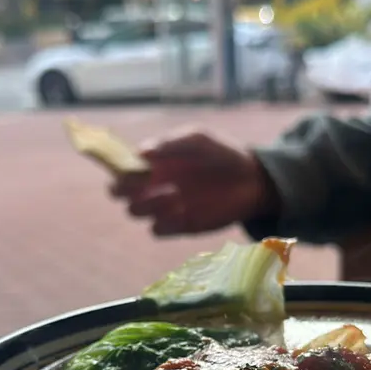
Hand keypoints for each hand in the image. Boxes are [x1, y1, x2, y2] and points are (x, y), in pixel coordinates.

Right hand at [111, 129, 279, 236]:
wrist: (252, 179)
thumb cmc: (223, 154)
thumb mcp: (199, 139)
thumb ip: (171, 143)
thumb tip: (140, 152)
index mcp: (153, 163)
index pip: (121, 170)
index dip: (118, 171)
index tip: (134, 170)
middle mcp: (154, 186)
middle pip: (120, 195)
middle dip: (125, 191)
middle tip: (146, 184)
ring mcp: (165, 207)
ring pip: (136, 212)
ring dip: (147, 205)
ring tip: (174, 195)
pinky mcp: (180, 226)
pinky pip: (157, 230)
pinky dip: (163, 222)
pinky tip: (183, 211)